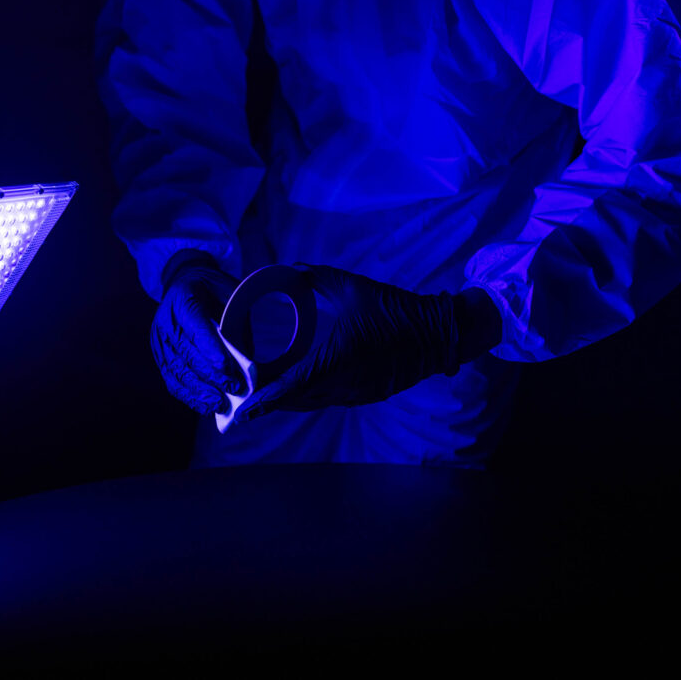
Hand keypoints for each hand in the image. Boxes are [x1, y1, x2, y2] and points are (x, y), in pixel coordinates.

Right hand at [150, 253, 245, 414]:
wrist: (185, 283)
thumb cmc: (213, 290)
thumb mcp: (231, 294)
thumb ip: (237, 325)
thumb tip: (245, 365)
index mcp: (183, 298)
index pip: (196, 328)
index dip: (211, 351)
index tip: (228, 370)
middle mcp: (166, 321)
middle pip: (187, 354)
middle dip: (211, 376)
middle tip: (233, 391)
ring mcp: (159, 340)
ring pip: (178, 371)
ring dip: (200, 392)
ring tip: (220, 406)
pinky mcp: (160, 356)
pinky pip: (172, 380)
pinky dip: (189, 396)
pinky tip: (205, 407)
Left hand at [234, 264, 500, 422]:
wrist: (438, 334)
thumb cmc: (394, 308)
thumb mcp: (350, 286)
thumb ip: (314, 277)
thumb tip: (285, 270)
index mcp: (340, 358)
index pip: (293, 386)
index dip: (265, 400)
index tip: (244, 410)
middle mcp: (346, 383)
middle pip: (297, 401)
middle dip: (269, 401)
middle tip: (242, 399)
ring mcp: (357, 394)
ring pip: (312, 404)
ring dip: (288, 401)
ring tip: (261, 395)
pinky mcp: (366, 396)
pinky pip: (328, 400)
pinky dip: (308, 397)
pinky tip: (294, 389)